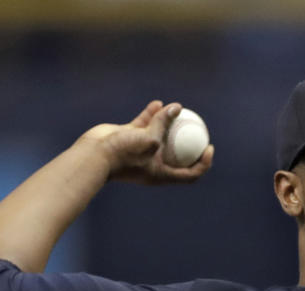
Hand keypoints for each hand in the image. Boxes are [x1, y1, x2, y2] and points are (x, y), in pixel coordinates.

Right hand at [79, 100, 214, 184]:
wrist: (95, 154)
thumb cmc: (124, 153)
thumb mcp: (150, 139)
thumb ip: (163, 124)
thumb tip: (177, 106)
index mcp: (162, 174)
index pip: (190, 173)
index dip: (204, 163)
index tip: (209, 147)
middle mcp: (154, 163)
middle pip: (179, 154)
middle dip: (191, 142)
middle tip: (200, 127)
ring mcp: (142, 150)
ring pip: (161, 135)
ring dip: (170, 123)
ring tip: (179, 110)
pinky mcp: (130, 137)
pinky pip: (145, 124)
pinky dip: (152, 114)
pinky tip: (159, 103)